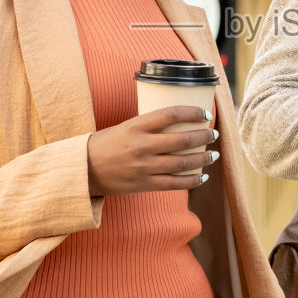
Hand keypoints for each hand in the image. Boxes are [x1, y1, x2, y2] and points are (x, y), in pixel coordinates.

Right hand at [86, 106, 218, 195]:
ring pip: (182, 163)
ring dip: (203, 158)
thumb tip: (178, 122)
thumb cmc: (106, 144)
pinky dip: (192, 181)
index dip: (192, 113)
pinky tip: (202, 176)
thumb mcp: (126, 126)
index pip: (171, 114)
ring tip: (213, 154)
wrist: (84, 170)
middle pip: (182, 140)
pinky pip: (174, 184)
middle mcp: (141, 146)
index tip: (205, 114)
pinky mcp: (144, 185)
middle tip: (213, 134)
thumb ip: (149, 126)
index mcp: (136, 126)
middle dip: (203, 136)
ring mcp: (144, 167)